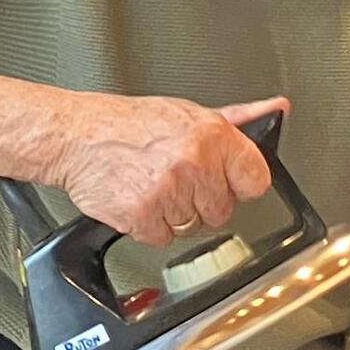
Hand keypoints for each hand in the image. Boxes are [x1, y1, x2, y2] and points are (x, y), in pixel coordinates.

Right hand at [54, 92, 288, 246]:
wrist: (76, 136)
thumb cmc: (128, 123)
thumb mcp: (186, 112)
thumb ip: (236, 118)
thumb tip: (273, 110)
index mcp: (211, 135)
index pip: (256, 179)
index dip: (240, 183)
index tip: (226, 179)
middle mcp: (193, 163)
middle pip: (223, 209)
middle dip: (202, 200)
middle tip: (176, 177)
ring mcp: (169, 192)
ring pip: (194, 227)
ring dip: (175, 214)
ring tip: (154, 184)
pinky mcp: (144, 217)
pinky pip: (163, 239)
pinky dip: (150, 226)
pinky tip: (139, 198)